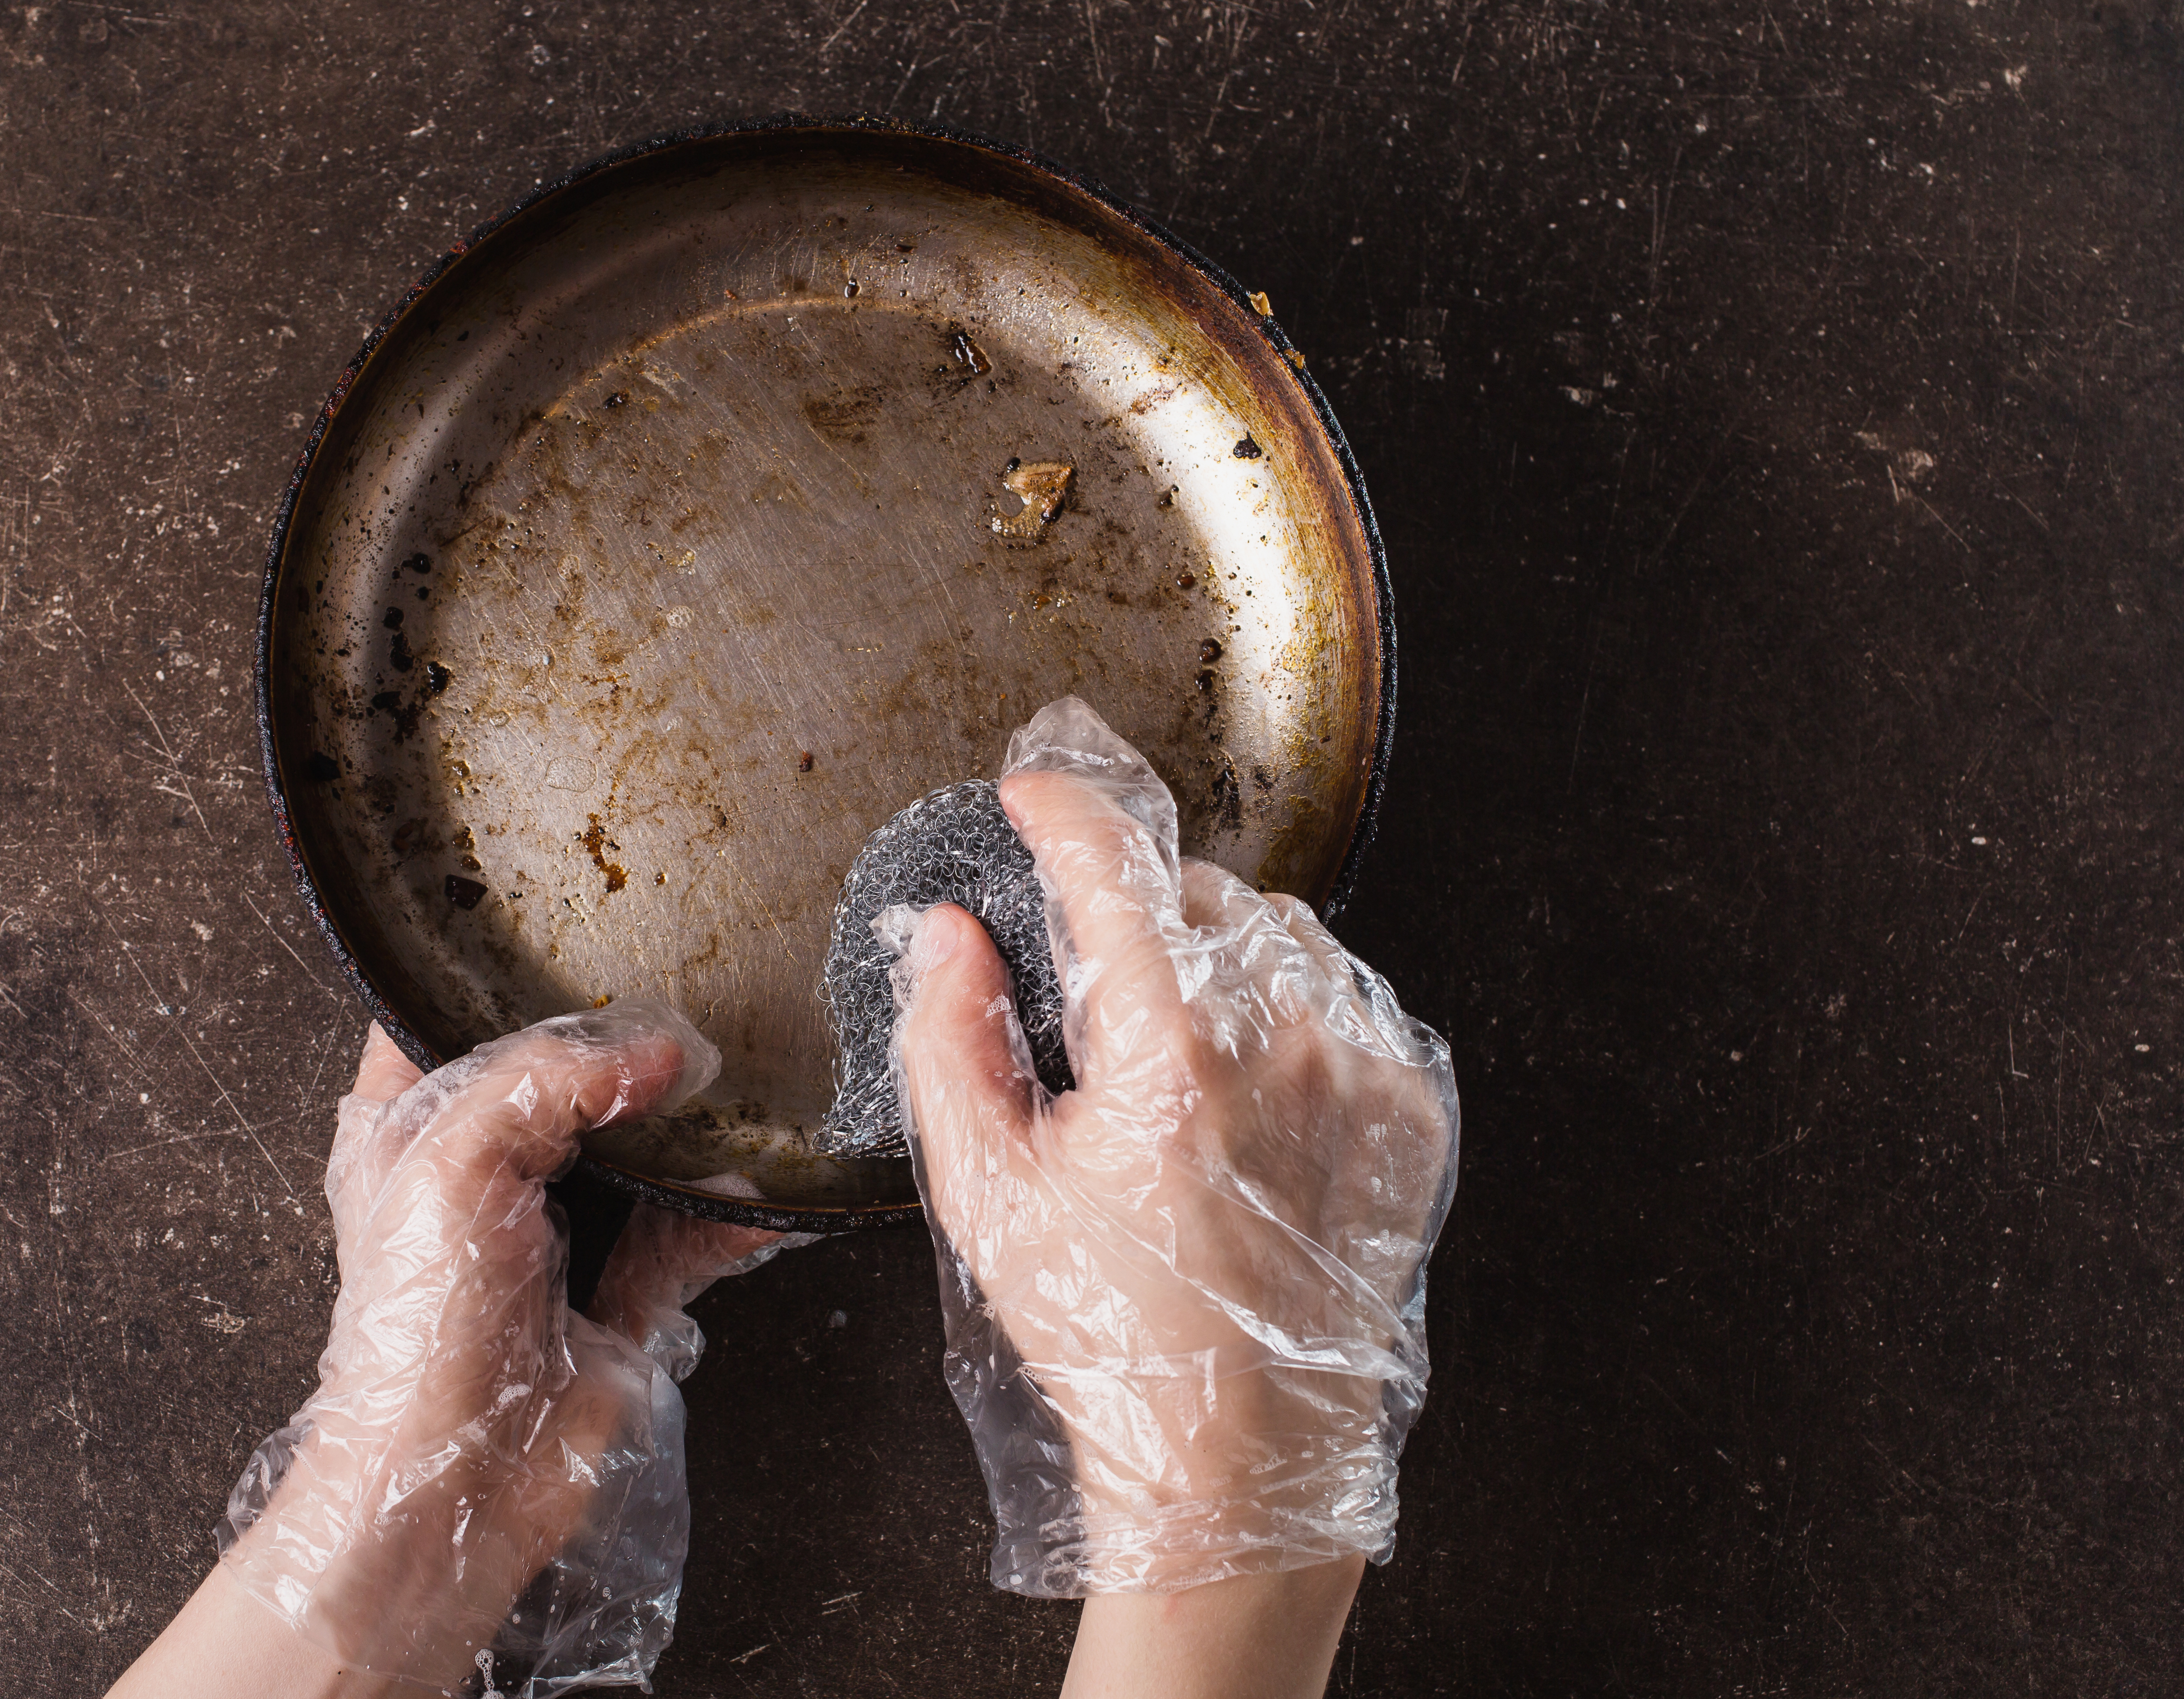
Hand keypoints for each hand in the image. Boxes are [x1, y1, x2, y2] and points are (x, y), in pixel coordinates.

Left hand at [111, 1005, 789, 1698]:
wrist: (452, 1481)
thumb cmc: (413, 1328)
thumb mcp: (453, 1158)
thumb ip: (548, 1079)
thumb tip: (655, 1053)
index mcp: (408, 1122)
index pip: (443, 1011)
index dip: (497, 972)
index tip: (571, 937)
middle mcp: (483, 1166)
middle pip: (565, 1073)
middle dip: (626, 1047)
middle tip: (683, 1007)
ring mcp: (559, 1228)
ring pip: (642, 1146)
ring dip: (693, 1129)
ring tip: (736, 1095)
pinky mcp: (620, 1289)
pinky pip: (691, 1232)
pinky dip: (730, 1214)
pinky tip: (756, 1194)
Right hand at [893, 699, 1458, 1597]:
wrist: (1239, 1452)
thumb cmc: (1110, 1332)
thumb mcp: (986, 1190)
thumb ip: (950, 1039)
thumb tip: (947, 932)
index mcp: (1174, 1050)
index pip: (1115, 868)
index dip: (1064, 809)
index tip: (1034, 788)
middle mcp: (1288, 1041)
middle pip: (1202, 893)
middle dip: (1137, 912)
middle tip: (1092, 988)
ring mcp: (1364, 1072)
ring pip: (1285, 932)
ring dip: (1218, 950)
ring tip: (1170, 1037)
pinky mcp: (1410, 1110)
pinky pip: (1348, 996)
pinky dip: (1292, 1003)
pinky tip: (1245, 1073)